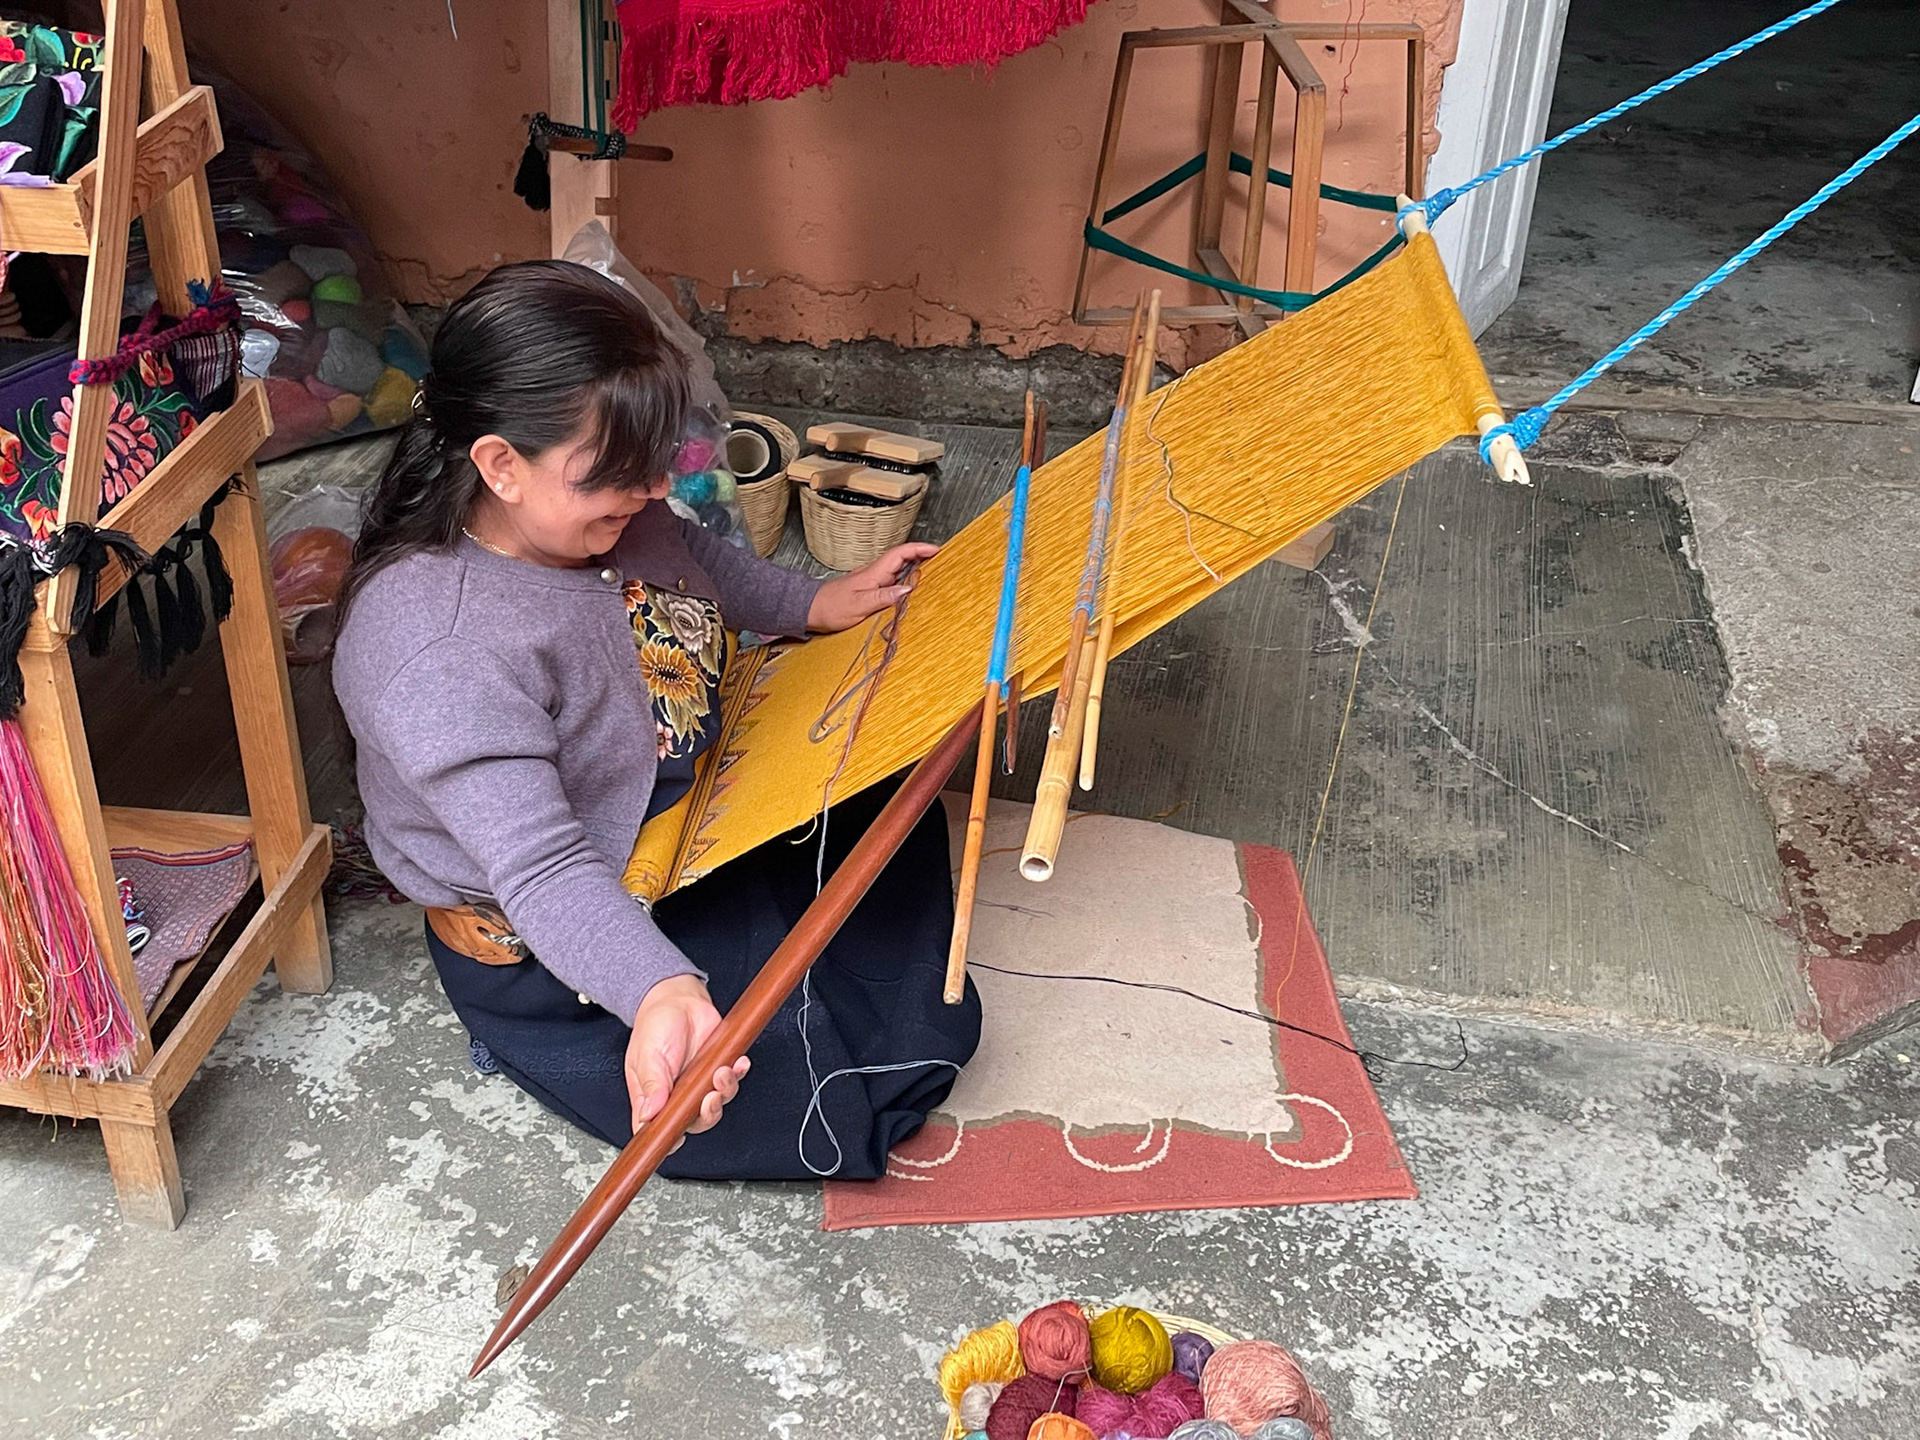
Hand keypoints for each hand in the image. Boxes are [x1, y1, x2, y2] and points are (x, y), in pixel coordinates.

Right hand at [626, 974, 749, 1142]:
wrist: (677, 997)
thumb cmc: (655, 1025)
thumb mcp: (647, 1055)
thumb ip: (650, 1085)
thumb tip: (648, 1115)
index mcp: (653, 1098)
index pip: (658, 1130)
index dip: (669, 1139)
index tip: (679, 1136)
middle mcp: (676, 1095)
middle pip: (695, 1123)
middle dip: (707, 1114)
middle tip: (709, 1098)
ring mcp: (698, 1083)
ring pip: (717, 1103)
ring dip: (724, 1091)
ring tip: (721, 1071)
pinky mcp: (717, 1068)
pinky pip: (732, 1080)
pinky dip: (738, 1073)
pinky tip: (737, 1063)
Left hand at [807, 542, 938, 632]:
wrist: (811, 609)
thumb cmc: (831, 608)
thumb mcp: (859, 606)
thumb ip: (883, 597)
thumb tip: (907, 589)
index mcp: (873, 573)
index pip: (900, 554)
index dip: (919, 549)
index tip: (937, 549)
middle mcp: (874, 573)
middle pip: (903, 558)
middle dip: (923, 555)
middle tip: (942, 560)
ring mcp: (872, 580)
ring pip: (898, 569)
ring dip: (916, 568)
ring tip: (933, 573)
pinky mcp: (869, 588)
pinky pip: (892, 580)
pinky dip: (905, 580)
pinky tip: (911, 589)